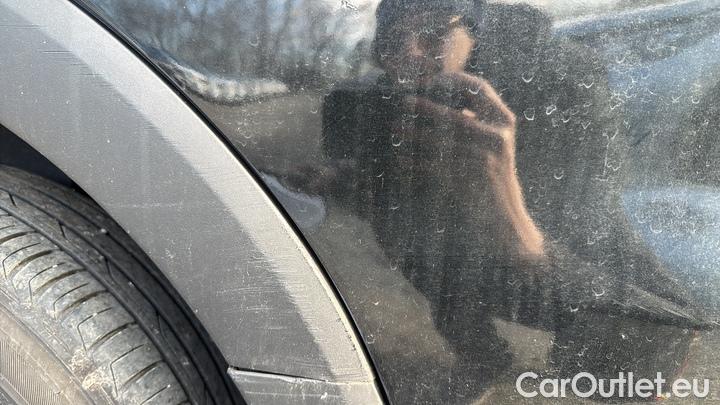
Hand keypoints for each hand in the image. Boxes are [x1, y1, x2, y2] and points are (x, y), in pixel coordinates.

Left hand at [408, 72, 544, 261]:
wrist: (504, 223)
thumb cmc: (491, 180)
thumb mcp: (493, 145)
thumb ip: (475, 119)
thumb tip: (436, 95)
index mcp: (504, 122)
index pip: (479, 88)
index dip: (451, 81)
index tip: (428, 82)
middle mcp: (498, 137)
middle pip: (456, 114)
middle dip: (426, 106)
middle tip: (403, 101)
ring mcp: (485, 160)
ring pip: (442, 140)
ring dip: (414, 132)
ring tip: (395, 127)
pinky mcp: (470, 181)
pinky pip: (435, 167)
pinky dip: (415, 161)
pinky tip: (400, 159)